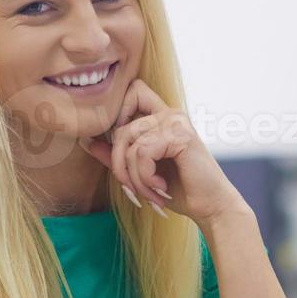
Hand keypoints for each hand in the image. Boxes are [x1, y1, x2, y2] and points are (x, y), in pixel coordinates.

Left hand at [82, 79, 247, 225]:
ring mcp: (176, 122)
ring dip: (135, 178)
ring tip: (150, 194)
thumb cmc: (178, 189)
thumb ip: (117, 155)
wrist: (210, 207)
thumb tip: (86, 141)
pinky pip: (142, 153)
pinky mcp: (180, 136)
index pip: (133, 90)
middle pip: (121, 128)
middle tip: (132, 190)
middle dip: (119, 166)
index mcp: (162, 117)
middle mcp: (170, 114)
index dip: (118, 111)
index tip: (123, 148)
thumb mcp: (140, 172)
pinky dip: (146, 178)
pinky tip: (161, 189)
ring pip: (130, 145)